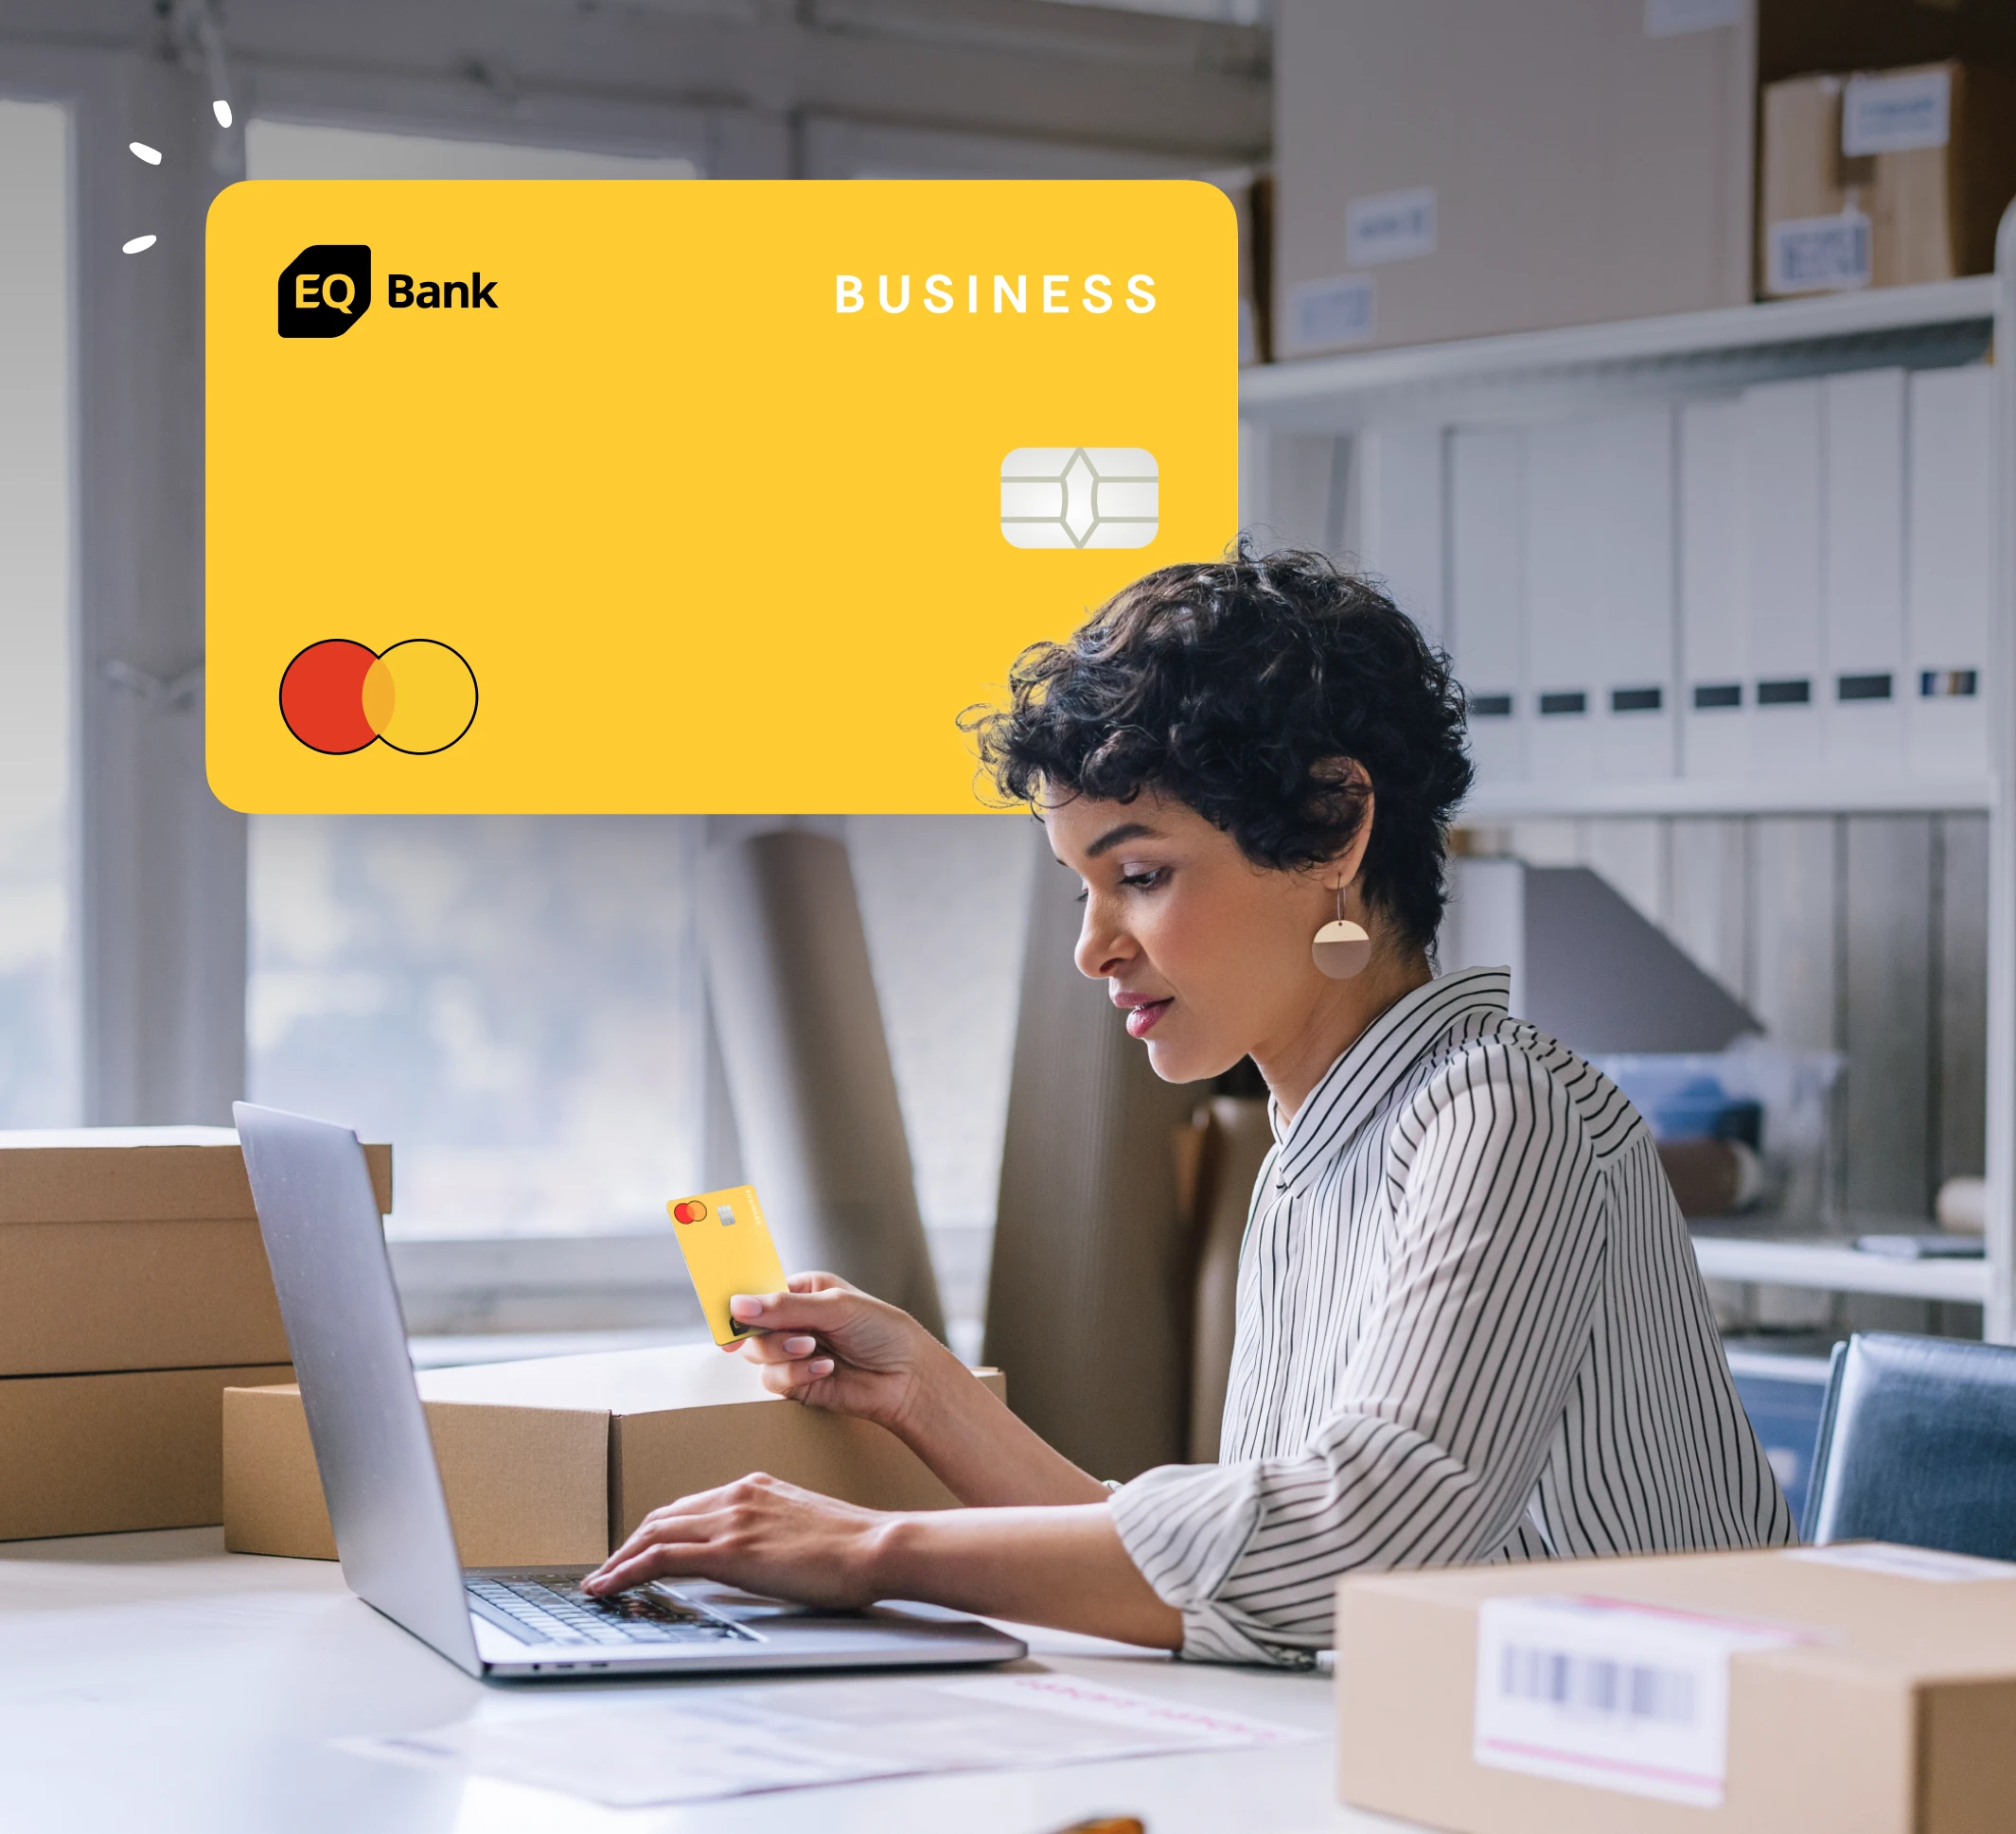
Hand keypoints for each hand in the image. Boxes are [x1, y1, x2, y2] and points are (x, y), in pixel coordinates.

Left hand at [580, 1472, 888, 1607]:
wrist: (876, 1546)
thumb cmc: (855, 1546)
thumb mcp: (805, 1529)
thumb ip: (774, 1534)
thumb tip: (760, 1560)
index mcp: (755, 1488)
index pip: (690, 1507)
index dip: (657, 1531)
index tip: (638, 1550)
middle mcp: (737, 1495)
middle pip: (663, 1517)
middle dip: (629, 1544)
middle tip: (608, 1570)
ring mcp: (731, 1520)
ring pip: (653, 1534)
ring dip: (619, 1559)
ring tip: (599, 1582)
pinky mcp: (729, 1550)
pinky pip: (660, 1559)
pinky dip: (626, 1571)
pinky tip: (608, 1588)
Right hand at [729, 1272, 953, 1433]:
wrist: (907, 1377)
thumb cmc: (882, 1331)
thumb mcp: (835, 1307)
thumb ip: (785, 1308)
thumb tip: (739, 1305)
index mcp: (803, 1292)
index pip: (760, 1291)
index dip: (741, 1302)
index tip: (729, 1312)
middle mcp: (795, 1321)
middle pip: (751, 1326)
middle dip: (770, 1333)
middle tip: (800, 1337)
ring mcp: (794, 1353)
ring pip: (757, 1355)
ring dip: (783, 1354)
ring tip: (814, 1351)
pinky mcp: (797, 1383)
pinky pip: (773, 1380)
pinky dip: (795, 1375)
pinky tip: (824, 1369)